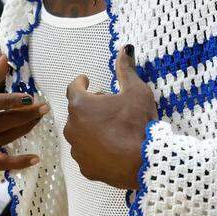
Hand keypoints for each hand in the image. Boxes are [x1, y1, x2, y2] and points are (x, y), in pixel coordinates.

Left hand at [64, 45, 158, 189]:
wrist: (144, 163)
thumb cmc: (138, 123)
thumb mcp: (136, 91)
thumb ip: (126, 69)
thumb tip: (125, 48)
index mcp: (81, 105)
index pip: (74, 87)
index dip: (81, 82)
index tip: (86, 80)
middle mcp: (72, 127)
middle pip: (78, 111)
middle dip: (91, 106)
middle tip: (110, 106)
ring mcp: (77, 150)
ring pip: (81, 133)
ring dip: (91, 128)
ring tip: (112, 128)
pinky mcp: (85, 167)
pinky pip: (87, 153)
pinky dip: (96, 148)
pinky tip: (112, 147)